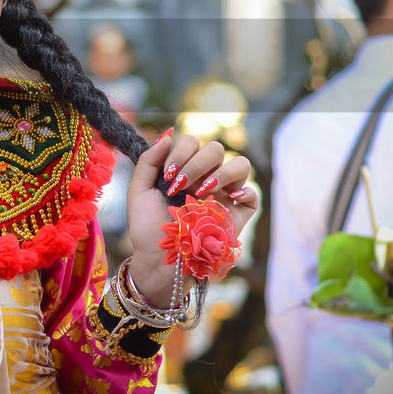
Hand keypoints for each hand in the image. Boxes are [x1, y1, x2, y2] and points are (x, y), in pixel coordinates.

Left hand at [125, 132, 257, 302]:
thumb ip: (149, 160)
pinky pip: (253, 194)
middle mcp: (206, 177)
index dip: (181, 152)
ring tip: (202, 192)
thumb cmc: (148, 227)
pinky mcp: (238, 214)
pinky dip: (246, 191)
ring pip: (240, 164)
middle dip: (196, 163)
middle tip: (180, 185)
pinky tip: (229, 199)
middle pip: (215, 149)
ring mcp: (225, 195)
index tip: (168, 176)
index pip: (192, 142)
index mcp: (184, 169)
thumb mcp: (139, 190)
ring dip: (221, 172)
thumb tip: (168, 134)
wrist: (159, 259)